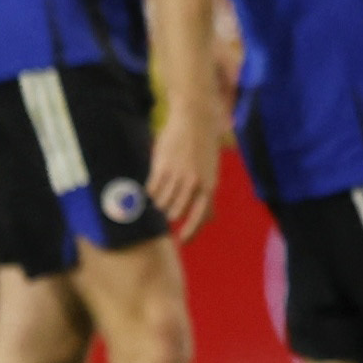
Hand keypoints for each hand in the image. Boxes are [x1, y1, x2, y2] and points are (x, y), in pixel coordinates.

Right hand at [148, 103, 226, 242]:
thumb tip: (210, 219)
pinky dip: (150, 192)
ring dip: (158, 202)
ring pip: (161, 202)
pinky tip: (152, 186)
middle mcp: (194, 183)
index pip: (199, 218)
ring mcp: (177, 175)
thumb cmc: (204, 148)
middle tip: (167, 207)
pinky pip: (151, 190)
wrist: (195, 119)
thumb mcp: (212, 173)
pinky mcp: (162, 166)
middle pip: (175, 212)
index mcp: (208, 187)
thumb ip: (209, 198)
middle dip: (169, 213)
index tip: (182, 242)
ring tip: (160, 193)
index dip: (190, 233)